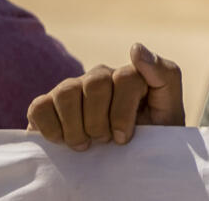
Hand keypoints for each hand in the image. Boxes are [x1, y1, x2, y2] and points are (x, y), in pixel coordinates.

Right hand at [26, 44, 183, 149]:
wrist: (122, 161)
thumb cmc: (148, 137)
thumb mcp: (169, 110)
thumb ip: (165, 75)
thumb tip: (135, 47)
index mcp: (131, 75)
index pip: (125, 77)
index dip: (123, 113)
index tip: (124, 137)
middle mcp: (101, 76)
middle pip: (96, 84)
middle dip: (100, 121)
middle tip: (104, 141)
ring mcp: (72, 87)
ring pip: (67, 93)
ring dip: (75, 127)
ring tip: (84, 143)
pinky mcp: (47, 104)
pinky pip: (40, 107)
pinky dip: (50, 129)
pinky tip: (62, 140)